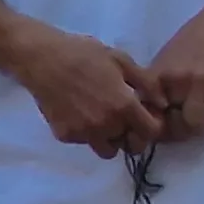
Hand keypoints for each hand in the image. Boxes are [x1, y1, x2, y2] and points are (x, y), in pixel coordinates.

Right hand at [14, 25, 161, 156]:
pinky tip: (81, 112)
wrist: (40, 58)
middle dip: (132, 135)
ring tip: (102, 117)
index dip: (153, 125)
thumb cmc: (83, 54)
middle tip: (125, 119)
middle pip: (130, 145)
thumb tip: (163, 105)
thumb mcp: (122, 61)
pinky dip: (86, 133)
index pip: (151, 133)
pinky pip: (84, 142)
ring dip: (110, 138)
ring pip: (106, 149)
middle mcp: (105, 125)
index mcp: (123, 106)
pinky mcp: (64, 135)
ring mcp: (83, 133)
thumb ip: (147, 84)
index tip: (146, 116)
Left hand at [145, 0, 203, 144]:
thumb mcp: (167, 57)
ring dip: (200, 123)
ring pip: (196, 123)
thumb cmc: (194, 38)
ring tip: (202, 115)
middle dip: (179, 130)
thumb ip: (159, 83)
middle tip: (184, 127)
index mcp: (157, 74)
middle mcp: (175, 81)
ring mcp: (200, 83)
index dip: (153, 126)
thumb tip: (154, 109)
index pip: (148, 113)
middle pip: (172, 123)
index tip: (160, 128)